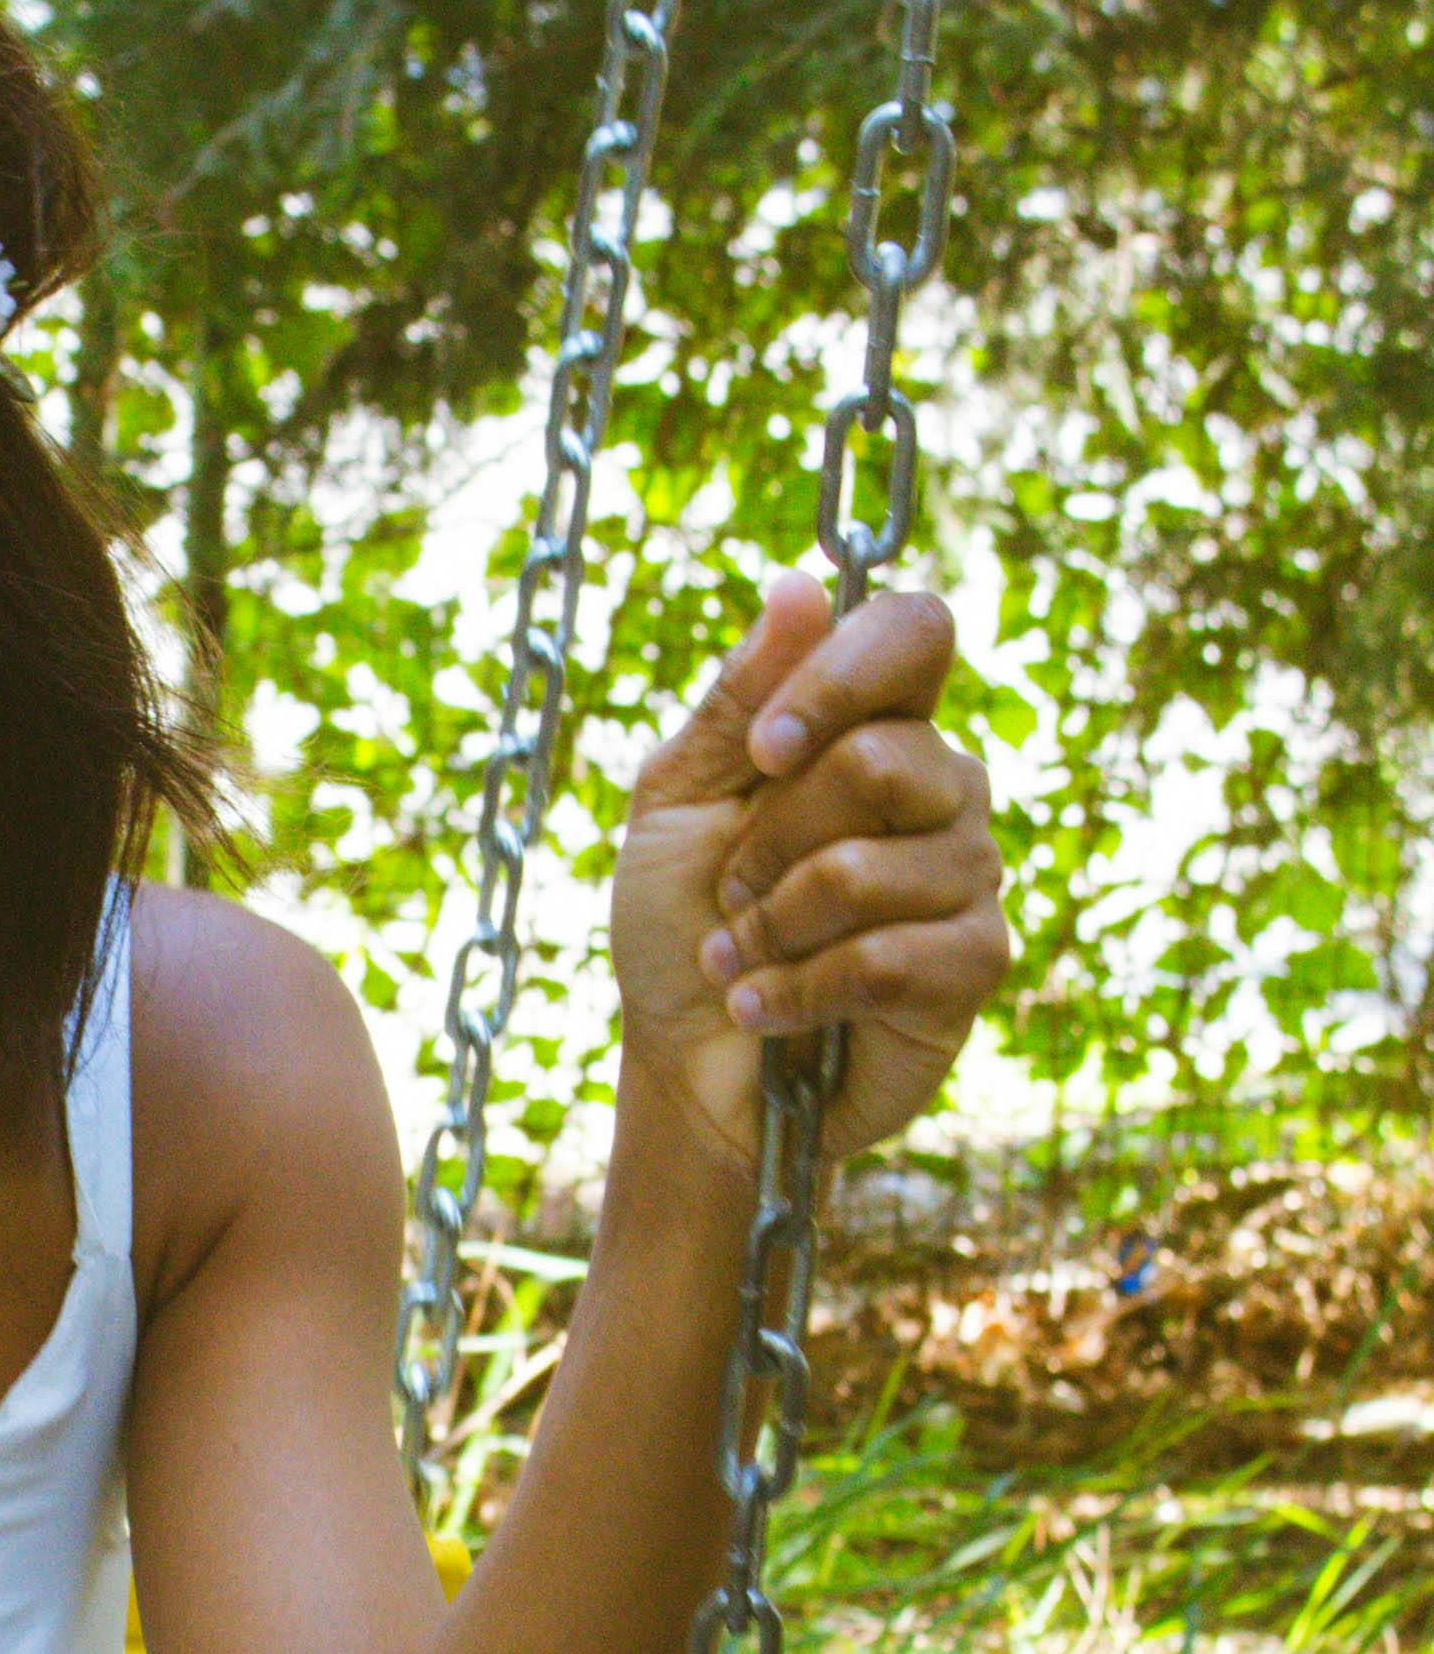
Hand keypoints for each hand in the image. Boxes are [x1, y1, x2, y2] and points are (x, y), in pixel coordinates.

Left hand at [609, 570, 1005, 1164]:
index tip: (766, 748)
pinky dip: (797, 989)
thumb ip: (736, 701)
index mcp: (874, 723)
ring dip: (770, 926)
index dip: (845, 674)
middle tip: (731, 893)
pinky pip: (890, 956)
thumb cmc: (681, 925)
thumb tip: (799, 586)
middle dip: (768, 841)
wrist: (689, 1067)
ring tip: (740, 958)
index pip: (916, 631)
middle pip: (880, 758)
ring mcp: (969, 872)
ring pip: (869, 868)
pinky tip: (766, 1009)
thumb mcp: (677, 801)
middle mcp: (942, 784)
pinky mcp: (977, 963)